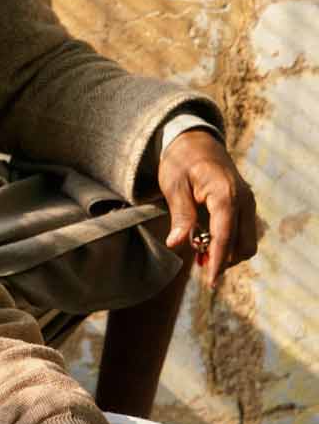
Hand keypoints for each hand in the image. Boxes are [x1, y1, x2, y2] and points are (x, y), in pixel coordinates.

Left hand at [158, 129, 257, 287]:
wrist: (195, 141)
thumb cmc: (181, 162)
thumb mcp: (173, 185)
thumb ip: (180, 215)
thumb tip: (176, 245)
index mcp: (225, 193)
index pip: (225, 235)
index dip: (218, 261)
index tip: (210, 282)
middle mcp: (244, 199)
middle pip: (243, 246)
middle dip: (223, 260)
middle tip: (197, 263)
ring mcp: (248, 202)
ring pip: (247, 243)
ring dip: (227, 254)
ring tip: (200, 251)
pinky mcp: (246, 205)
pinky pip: (244, 233)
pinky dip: (230, 243)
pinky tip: (208, 242)